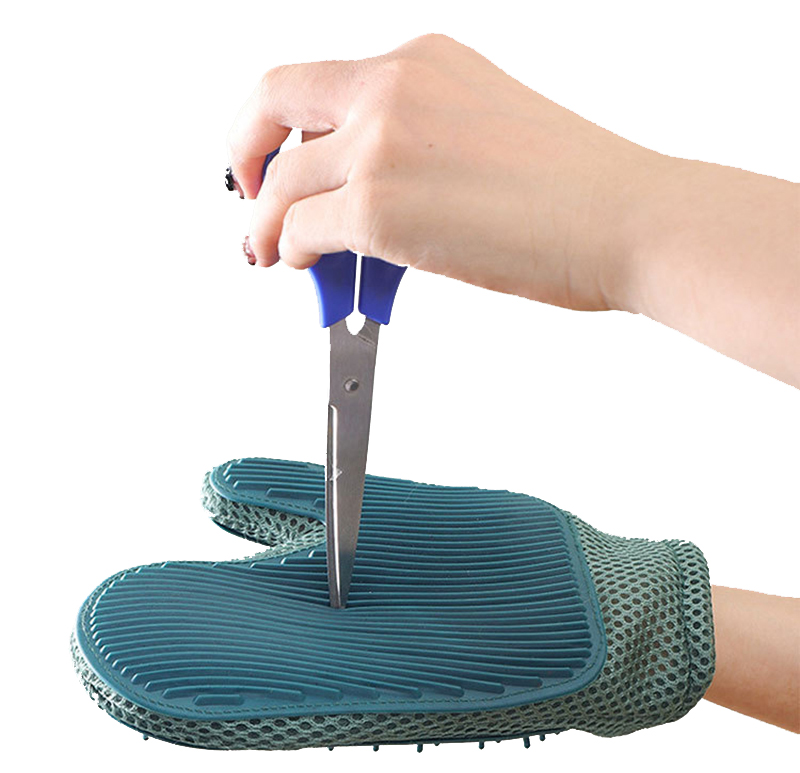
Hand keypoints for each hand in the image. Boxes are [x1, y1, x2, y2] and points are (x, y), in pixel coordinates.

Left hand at [227, 34, 658, 311]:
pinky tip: (306, 266)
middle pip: (274, 102)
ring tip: (270, 253)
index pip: (320, 83)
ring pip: (281, 181)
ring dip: (265, 223)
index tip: (276, 158)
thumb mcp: (483, 136)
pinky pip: (300, 230)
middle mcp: (394, 88)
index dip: (282, 124)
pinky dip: (292, 251)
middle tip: (245, 193)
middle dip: (244, 152)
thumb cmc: (579, 190)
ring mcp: (383, 144)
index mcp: (423, 63)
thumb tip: (370, 195)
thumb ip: (416, 151)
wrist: (628, 218)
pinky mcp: (381, 208)